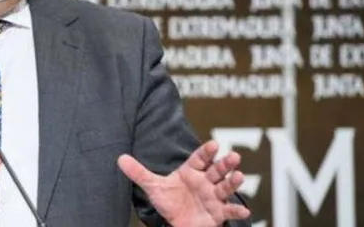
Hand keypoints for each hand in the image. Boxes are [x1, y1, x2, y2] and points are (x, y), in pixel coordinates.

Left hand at [118, 140, 249, 226]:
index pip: (200, 158)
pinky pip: (228, 210)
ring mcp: (213, 197)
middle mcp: (205, 182)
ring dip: (233, 182)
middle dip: (225, 164)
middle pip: (217, 170)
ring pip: (225, 187)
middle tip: (234, 156)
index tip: (213, 144)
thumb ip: (138, 173)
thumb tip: (120, 158)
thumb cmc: (170, 202)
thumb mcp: (153, 187)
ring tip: (239, 176)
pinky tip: (244, 209)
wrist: (177, 223)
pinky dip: (236, 210)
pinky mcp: (218, 213)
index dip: (207, 152)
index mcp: (191, 171)